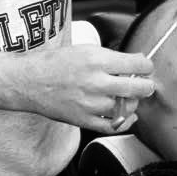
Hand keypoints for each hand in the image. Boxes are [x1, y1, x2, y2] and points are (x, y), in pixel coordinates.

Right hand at [16, 46, 153, 134]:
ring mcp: (91, 104)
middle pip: (138, 88)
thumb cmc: (56, 63)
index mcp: (97, 60)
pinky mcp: (85, 120)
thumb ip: (111, 57)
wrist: (30, 82)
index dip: (146, 65)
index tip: (145, 66)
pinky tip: (127, 114)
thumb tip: (136, 62)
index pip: (137, 64)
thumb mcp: (85, 49)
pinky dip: (126, 122)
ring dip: (133, 102)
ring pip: (128, 108)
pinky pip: (114, 126)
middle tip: (145, 83)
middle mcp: (96, 83)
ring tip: (128, 96)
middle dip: (146, 85)